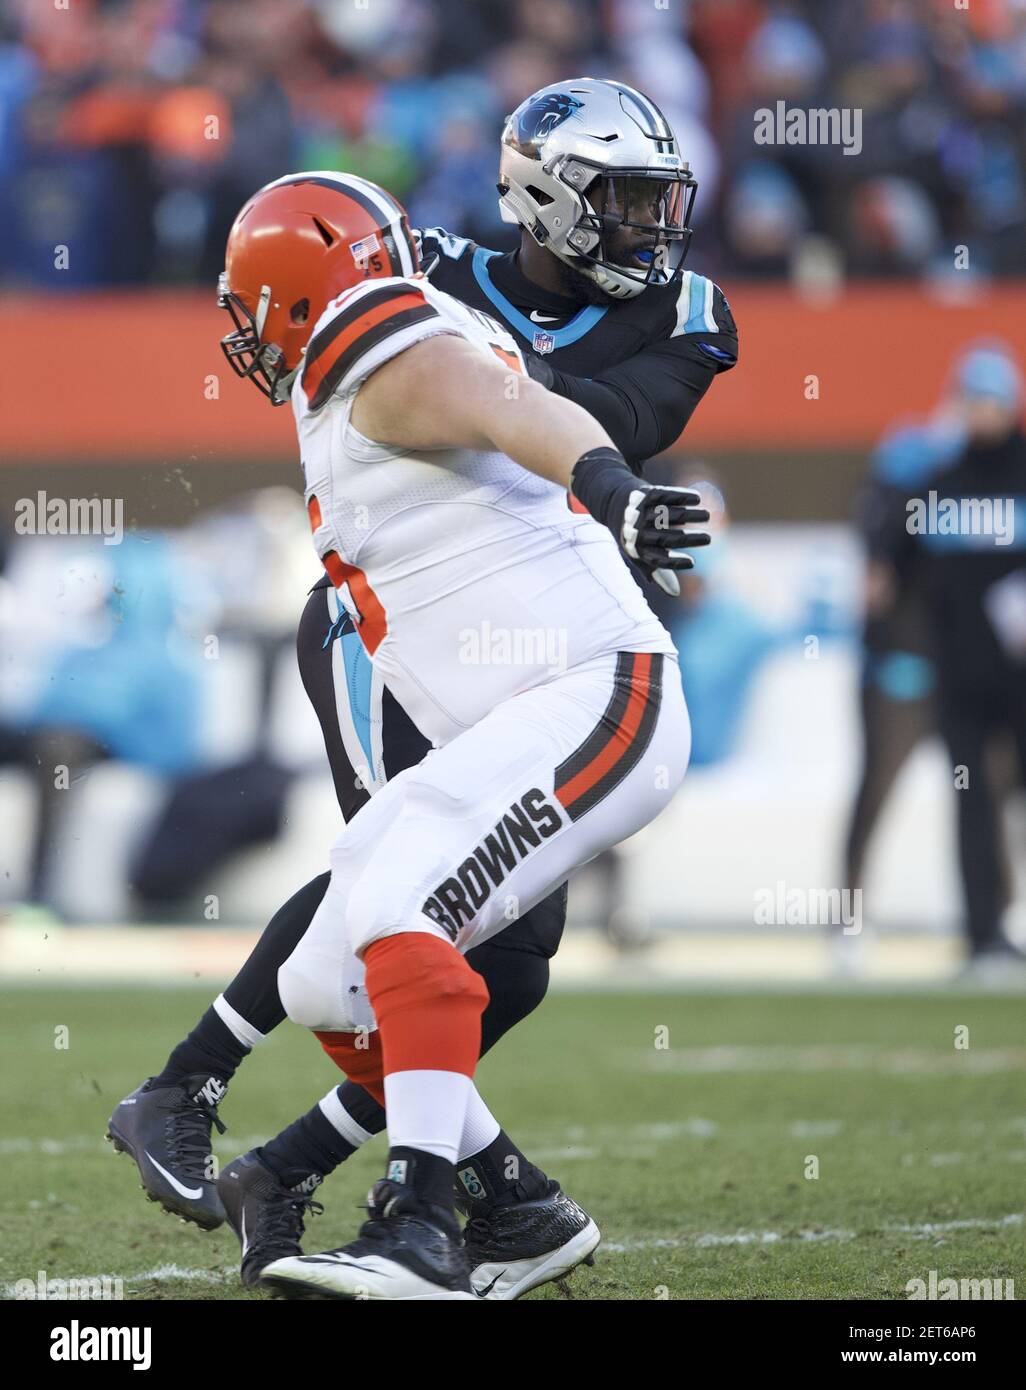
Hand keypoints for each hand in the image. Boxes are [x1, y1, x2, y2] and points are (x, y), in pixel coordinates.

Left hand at [570, 448, 710, 595]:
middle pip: (666, 538)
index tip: (692, 563)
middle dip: (689, 539)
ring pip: (668, 515)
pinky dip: (682, 496)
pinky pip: (666, 495)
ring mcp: (640, 511)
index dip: (674, 563)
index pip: (656, 560)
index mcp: (637, 549)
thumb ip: (658, 573)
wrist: (612, 503)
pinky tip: (697, 499)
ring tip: (707, 516)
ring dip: (690, 515)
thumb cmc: (634, 536)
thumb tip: (676, 593)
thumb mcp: (641, 554)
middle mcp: (637, 531)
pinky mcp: (645, 494)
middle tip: (709, 540)